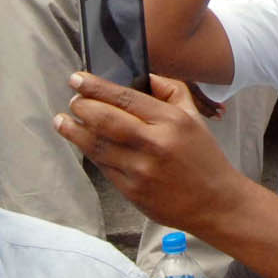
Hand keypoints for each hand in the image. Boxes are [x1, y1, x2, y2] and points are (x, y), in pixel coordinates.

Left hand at [57, 73, 248, 230]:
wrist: (215, 202)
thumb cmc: (204, 157)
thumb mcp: (194, 117)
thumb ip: (171, 90)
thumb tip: (144, 76)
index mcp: (172, 121)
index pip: (126, 98)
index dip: (96, 87)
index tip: (77, 78)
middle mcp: (155, 143)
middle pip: (106, 120)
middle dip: (82, 107)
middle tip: (73, 101)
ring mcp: (142, 169)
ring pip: (98, 145)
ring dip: (75, 132)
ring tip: (62, 121)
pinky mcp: (133, 191)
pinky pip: (104, 167)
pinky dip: (90, 153)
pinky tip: (83, 143)